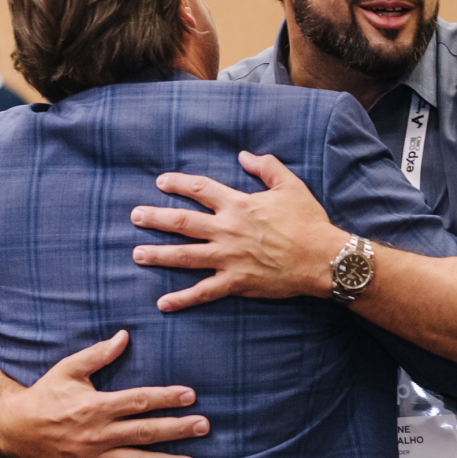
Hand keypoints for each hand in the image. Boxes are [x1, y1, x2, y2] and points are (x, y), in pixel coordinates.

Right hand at [0, 331, 209, 457]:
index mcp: (96, 406)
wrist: (16, 429)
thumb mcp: (69, 368)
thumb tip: (125, 335)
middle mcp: (99, 435)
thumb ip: (99, 354)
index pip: (139, 401)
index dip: (166, 398)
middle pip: (145, 432)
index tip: (191, 395)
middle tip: (204, 426)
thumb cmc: (46, 393)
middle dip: (177, 429)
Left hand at [131, 151, 345, 311]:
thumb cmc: (308, 221)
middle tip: (135, 216)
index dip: (178, 184)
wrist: (322, 258)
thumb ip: (266, 166)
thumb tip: (244, 155)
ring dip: (158, 255)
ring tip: (137, 254)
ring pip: (185, 256)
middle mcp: (227, 230)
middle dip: (155, 218)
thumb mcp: (290, 185)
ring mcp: (229, 258)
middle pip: (182, 223)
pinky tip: (162, 302)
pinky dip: (182, 299)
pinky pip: (203, 292)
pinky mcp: (236, 282)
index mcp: (238, 205)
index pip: (200, 190)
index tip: (161, 182)